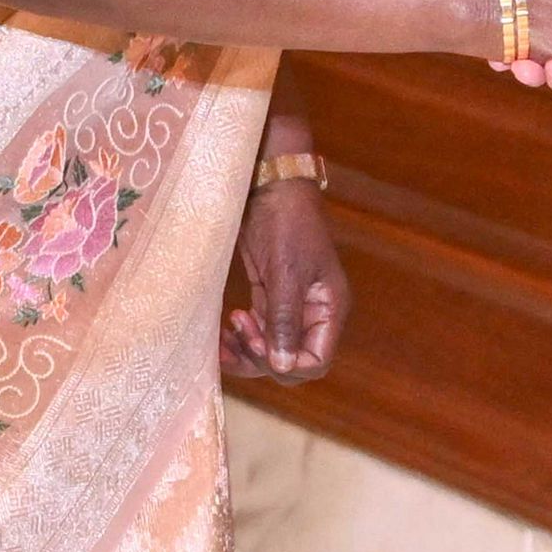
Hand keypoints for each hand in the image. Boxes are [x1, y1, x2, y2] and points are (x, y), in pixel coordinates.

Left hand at [222, 168, 346, 380]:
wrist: (272, 185)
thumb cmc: (286, 222)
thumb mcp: (285, 272)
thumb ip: (285, 321)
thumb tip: (283, 366)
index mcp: (329, 309)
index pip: (315, 361)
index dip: (285, 363)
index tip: (257, 340)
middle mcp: (314, 314)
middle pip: (291, 361)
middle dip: (261, 358)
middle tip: (236, 332)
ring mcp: (293, 307)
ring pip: (272, 350)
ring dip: (246, 351)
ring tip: (221, 338)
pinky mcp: (272, 298)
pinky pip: (259, 332)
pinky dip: (242, 337)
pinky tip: (224, 328)